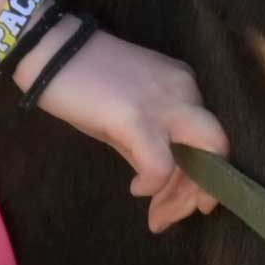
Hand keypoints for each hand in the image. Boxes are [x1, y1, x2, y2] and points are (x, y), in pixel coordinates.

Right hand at [34, 27, 226, 228]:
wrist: (47, 48)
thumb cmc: (81, 80)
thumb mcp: (127, 113)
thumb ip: (150, 142)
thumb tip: (159, 182)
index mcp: (184, 87)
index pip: (209, 139)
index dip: (200, 178)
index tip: (182, 202)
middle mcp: (185, 91)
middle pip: (217, 150)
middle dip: (201, 193)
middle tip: (173, 216)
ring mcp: (164, 102)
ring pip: (201, 159)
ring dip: (181, 198)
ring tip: (157, 216)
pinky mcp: (137, 117)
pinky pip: (161, 164)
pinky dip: (154, 185)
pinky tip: (137, 189)